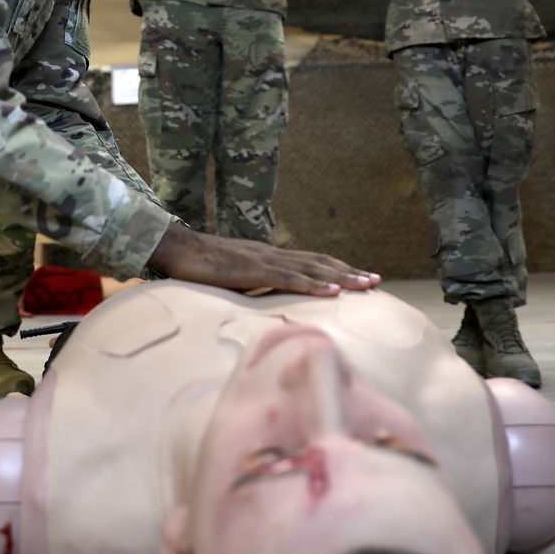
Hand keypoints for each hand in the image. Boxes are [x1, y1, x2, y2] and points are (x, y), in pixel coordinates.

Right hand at [148, 221, 379, 296]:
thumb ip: (250, 288)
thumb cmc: (199, 267)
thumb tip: (265, 305)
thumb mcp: (232, 280)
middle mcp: (273, 255)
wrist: (177, 249)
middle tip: (377, 281)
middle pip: (320, 262)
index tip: (360, 279)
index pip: (311, 262)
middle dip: (350, 272)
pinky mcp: (253, 270)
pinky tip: (333, 291)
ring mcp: (265, 261)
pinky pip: (289, 278)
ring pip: (312, 268)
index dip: (337, 270)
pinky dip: (314, 284)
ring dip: (342, 277)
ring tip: (366, 285)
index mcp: (269, 258)